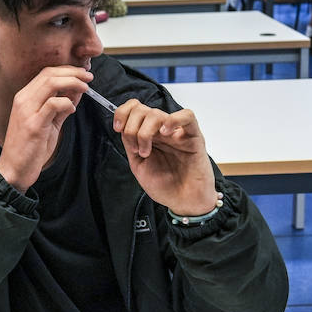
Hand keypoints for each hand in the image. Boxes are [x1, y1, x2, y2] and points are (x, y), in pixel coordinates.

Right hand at [0, 66, 92, 191]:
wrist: (14, 169)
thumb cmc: (29, 147)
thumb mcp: (48, 123)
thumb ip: (60, 107)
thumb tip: (76, 92)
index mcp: (25, 97)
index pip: (46, 73)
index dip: (67, 70)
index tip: (83, 73)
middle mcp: (23, 100)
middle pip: (49, 74)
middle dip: (73, 72)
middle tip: (89, 77)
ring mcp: (27, 111)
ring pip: (51, 84)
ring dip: (72, 83)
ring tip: (86, 88)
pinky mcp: (33, 125)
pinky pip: (53, 104)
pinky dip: (67, 103)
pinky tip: (72, 109)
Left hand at [112, 100, 216, 215]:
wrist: (184, 202)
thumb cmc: (165, 186)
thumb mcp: (138, 165)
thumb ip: (130, 144)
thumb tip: (123, 128)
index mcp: (149, 135)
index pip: (135, 109)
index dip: (122, 113)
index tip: (117, 128)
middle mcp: (162, 131)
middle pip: (142, 109)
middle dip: (131, 127)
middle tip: (136, 148)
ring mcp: (177, 132)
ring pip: (157, 113)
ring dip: (145, 132)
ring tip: (146, 152)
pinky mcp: (194, 137)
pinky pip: (187, 116)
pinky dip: (173, 120)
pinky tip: (165, 133)